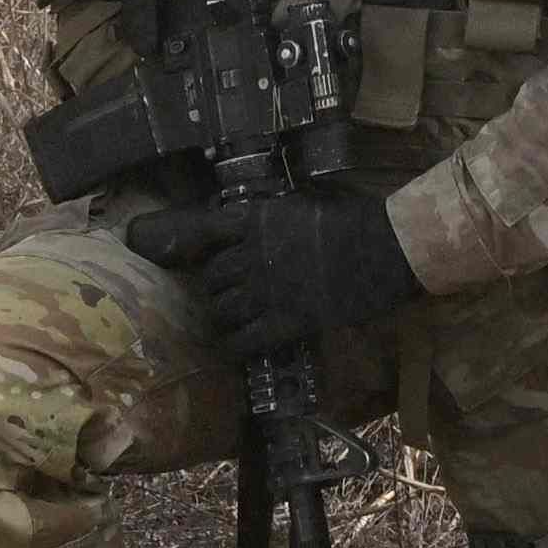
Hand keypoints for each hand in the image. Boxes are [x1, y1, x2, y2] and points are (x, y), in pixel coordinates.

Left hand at [141, 185, 421, 351]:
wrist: (388, 247)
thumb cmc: (353, 218)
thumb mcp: (303, 203)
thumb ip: (270, 215)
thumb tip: (244, 223)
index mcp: (255, 219)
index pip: (200, 231)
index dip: (178, 242)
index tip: (159, 248)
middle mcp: (252, 254)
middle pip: (211, 278)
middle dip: (215, 288)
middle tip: (226, 294)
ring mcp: (268, 290)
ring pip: (223, 310)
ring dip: (224, 316)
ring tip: (232, 320)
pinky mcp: (286, 321)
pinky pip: (244, 340)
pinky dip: (236, 344)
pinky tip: (238, 345)